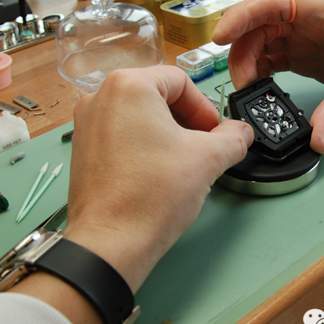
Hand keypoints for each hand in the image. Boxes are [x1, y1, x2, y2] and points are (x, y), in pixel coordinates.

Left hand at [64, 66, 253, 290]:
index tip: (214, 132)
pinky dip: (143, 145)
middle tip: (202, 146)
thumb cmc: (151, 196)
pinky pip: (121, 133)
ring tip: (181, 162)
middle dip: (186, 120)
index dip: (205, 107)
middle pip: (157, 95)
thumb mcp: (207, 160)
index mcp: (129, 86)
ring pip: (139, 115)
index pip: (180, 80)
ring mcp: (87, 124)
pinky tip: (157, 172)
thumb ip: (232, 138)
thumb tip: (241, 133)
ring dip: (167, 133)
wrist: (112, 243)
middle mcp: (101, 97)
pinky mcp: (82, 149)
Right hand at [213, 0, 323, 152]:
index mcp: (321, 11)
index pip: (271, 4)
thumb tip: (319, 140)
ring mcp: (304, 35)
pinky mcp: (304, 53)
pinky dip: (260, 71)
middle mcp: (307, 19)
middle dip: (242, 52)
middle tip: (242, 85)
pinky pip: (272, 57)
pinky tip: (260, 89)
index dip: (241, 16)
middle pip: (259, 25)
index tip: (219, 36)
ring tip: (250, 91)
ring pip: (261, 41)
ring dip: (249, 63)